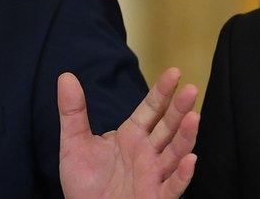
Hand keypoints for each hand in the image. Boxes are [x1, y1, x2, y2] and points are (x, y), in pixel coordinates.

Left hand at [58, 68, 198, 197]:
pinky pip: (173, 186)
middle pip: (168, 126)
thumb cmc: (84, 183)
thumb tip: (66, 76)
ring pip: (175, 152)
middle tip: (190, 89)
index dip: (162, 91)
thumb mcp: (74, 143)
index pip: (151, 108)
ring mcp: (154, 174)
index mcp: (132, 135)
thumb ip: (73, 111)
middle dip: (180, 108)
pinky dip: (182, 175)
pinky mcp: (156, 197)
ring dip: (186, 136)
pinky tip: (190, 160)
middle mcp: (148, 152)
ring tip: (194, 117)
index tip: (174, 72)